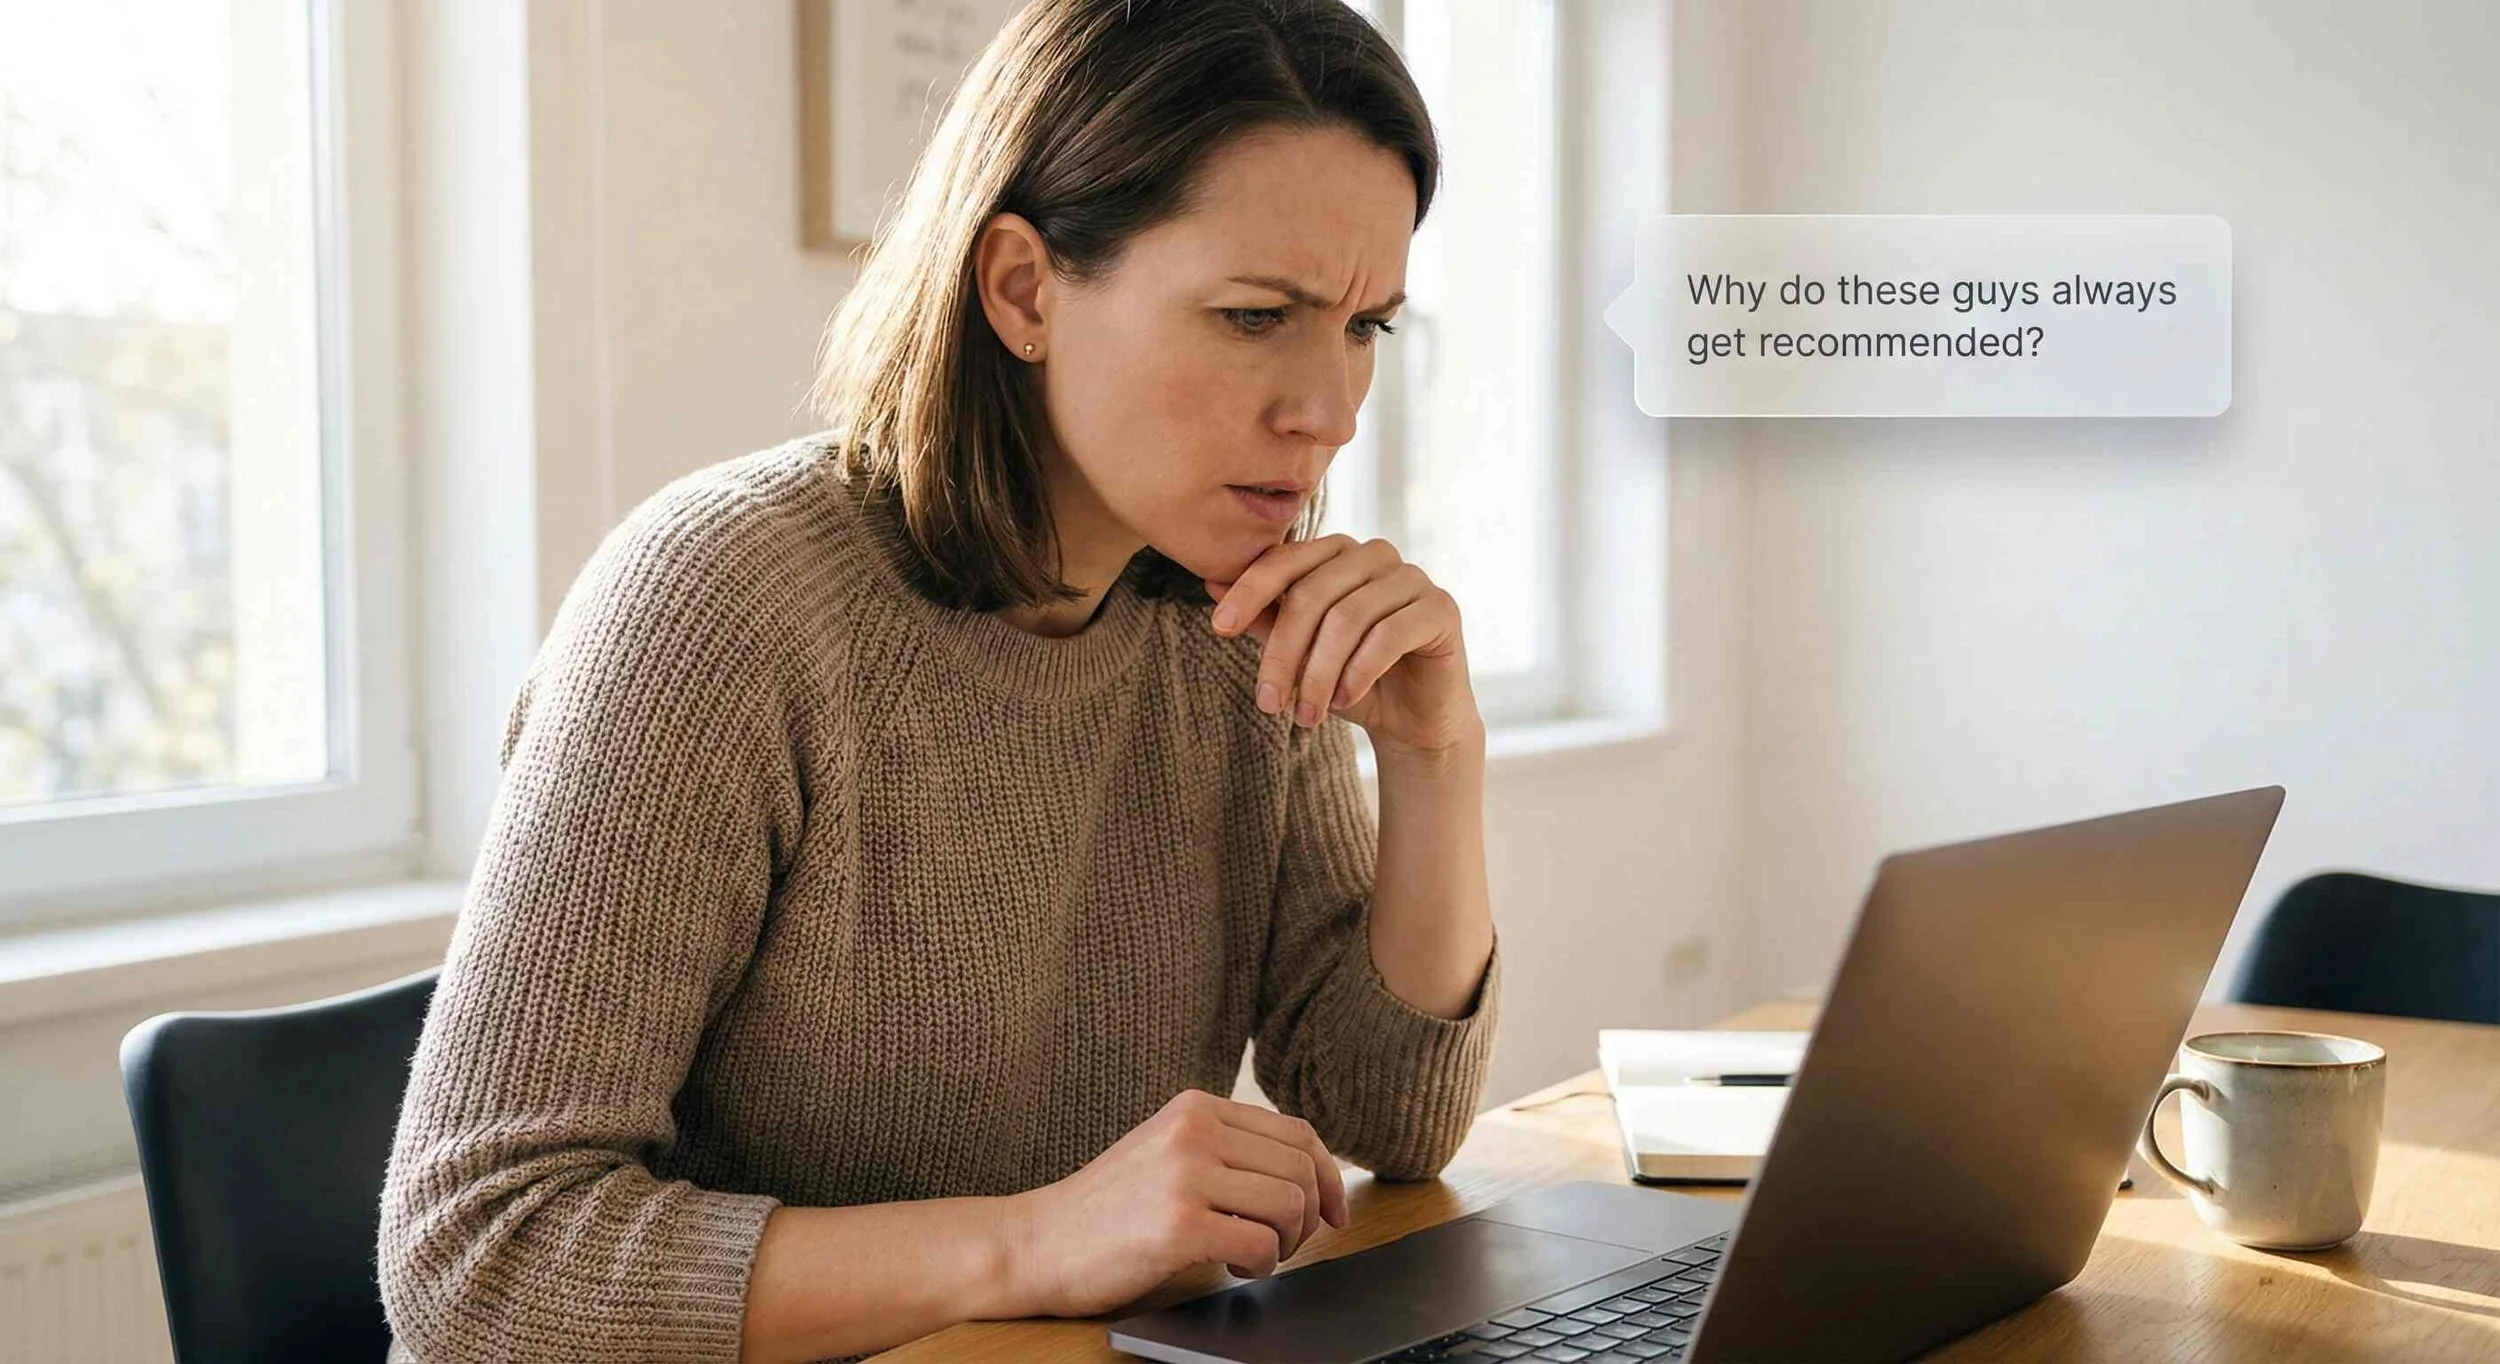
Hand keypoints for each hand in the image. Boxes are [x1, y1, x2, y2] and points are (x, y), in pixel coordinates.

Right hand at [1001, 1089, 1349, 1318]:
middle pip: (1301, 1167)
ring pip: (1290, 1204)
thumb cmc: (1105, 1211)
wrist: (1035, 1243)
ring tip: (1248, 1256)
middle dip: (1310, 1216)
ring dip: (1284, 1243)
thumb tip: (1308, 1174)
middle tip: (1284, 1245)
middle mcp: (1194, 1130)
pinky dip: (1260, 1264)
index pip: (1296, 1132)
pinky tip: (1230, 1268)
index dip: (1327, 1177)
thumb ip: (1224, 1149)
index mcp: (1196, 1107)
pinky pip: (1261, 1243)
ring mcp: (1185, 1174)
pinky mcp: (1179, 1223)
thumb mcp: (1167, 1154)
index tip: (1332, 1213)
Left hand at [1204, 535, 1481, 758]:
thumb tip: (1210, 582)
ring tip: (1306, 717)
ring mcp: (1412, 578)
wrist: (1413, 721)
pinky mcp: (1440, 608)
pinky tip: (1343, 701)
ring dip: (1320, 674)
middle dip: (1284, 653)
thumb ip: (1265, 617)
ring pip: (1348, 618)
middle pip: (1313, 594)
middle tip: (1268, 704)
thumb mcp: (1299, 652)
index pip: (1285, 560)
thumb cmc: (1350, 679)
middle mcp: (1375, 554)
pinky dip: (1358, 672)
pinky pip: (1388, 635)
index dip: (1249, 591)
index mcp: (1337, 553)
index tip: (1218, 629)